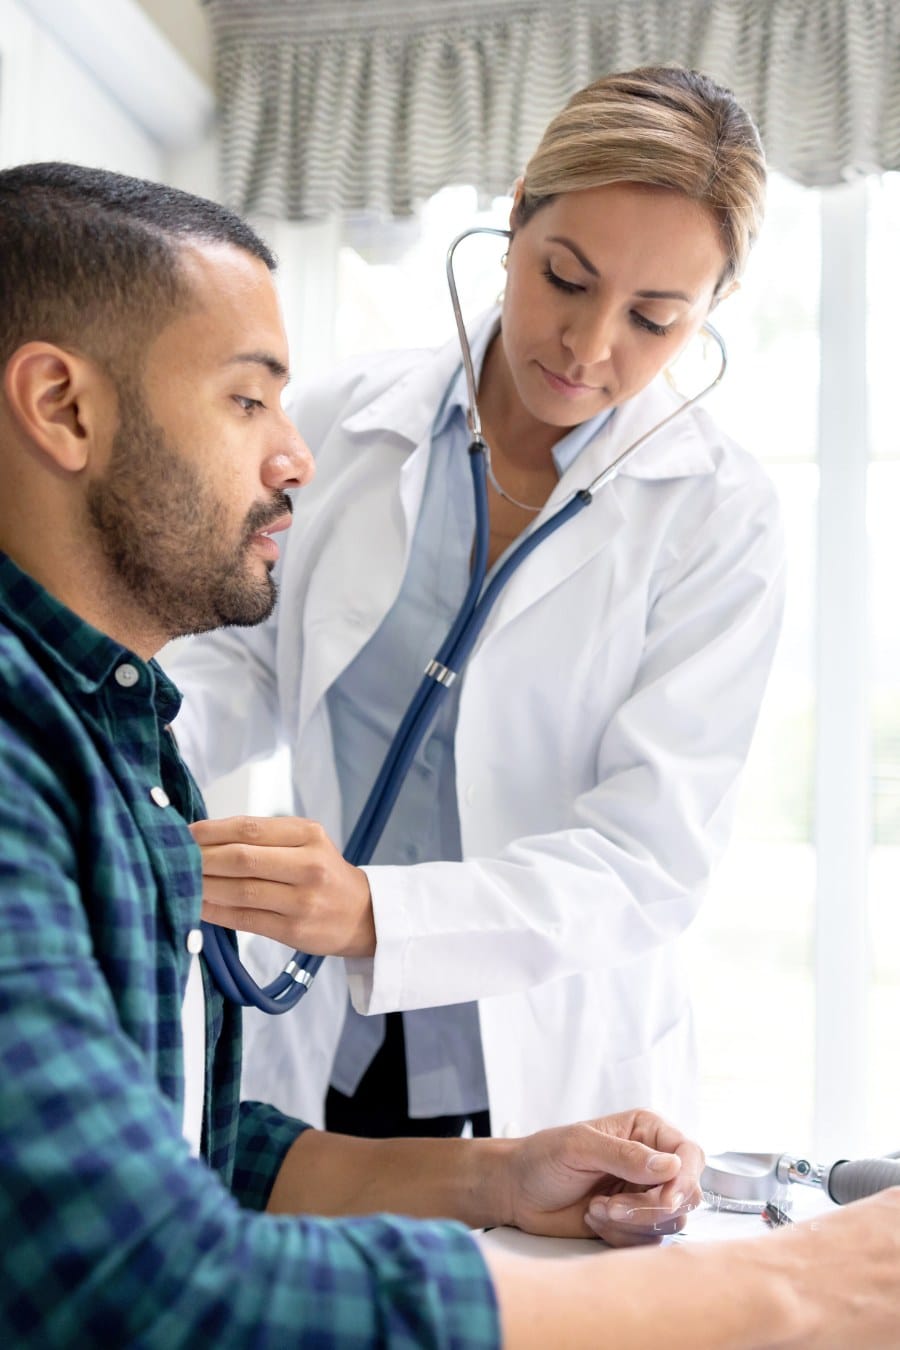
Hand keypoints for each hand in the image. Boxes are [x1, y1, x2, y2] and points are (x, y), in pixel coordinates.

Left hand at [189, 816, 374, 957]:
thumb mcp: (306, 842)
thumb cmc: (324, 873)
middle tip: (175, 858)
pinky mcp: (295, 930)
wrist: (363, 914)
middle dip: (202, 858)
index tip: (185, 833)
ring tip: (179, 881)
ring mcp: (302, 900)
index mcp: (309, 835)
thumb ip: (264, 838)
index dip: (211, 831)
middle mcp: (309, 865)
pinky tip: (197, 906)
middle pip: (242, 858)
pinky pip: (245, 919)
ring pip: (240, 890)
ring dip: (204, 886)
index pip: (250, 829)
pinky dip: (216, 912)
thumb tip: (204, 837)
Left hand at [501, 1109, 703, 1247]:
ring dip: (630, 1223)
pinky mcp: (634, 1223)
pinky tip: (592, 1218)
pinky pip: (647, 1240)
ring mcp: (644, 1194)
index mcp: (645, 1131)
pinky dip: (620, 1235)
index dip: (685, 1179)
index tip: (666, 1199)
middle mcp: (651, 1162)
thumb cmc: (542, 1158)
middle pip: (686, 1194)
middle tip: (611, 1207)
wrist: (517, 1192)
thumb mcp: (579, 1147)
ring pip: (669, 1221)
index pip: (689, 1154)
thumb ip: (625, 1155)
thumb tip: (671, 1165)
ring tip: (595, 1209)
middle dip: (650, 1208)